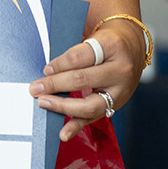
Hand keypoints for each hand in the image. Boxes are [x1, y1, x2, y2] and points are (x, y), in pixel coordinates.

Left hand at [28, 20, 144, 140]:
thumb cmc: (106, 41)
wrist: (132, 48)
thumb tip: (47, 68)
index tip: (45, 70)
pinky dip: (77, 126)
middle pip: (82, 80)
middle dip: (55, 85)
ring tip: (44, 103)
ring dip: (63, 106)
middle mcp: (120, 70)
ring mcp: (120, 91)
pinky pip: (94, 118)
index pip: (80, 57)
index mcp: (112, 46)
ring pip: (90, 104)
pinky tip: (63, 134)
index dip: (59, 65)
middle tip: (35, 88)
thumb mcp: (94, 34)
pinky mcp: (116, 105)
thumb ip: (74, 48)